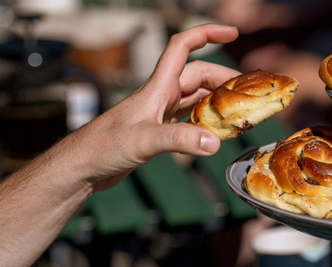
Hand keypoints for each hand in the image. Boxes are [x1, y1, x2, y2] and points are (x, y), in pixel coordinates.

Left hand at [55, 24, 240, 191]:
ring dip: (216, 100)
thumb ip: (178, 140)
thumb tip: (213, 142)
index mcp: (156, 88)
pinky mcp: (156, 133)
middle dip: (223, 79)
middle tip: (248, 93)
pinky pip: (187, 120)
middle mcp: (159, 96)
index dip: (207, 35)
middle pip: (197, 75)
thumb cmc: (102, 148)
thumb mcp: (143, 141)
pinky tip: (215, 132)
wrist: (82, 168)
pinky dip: (204, 122)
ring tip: (239, 111)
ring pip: (194, 98)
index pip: (182, 47)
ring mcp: (157, 114)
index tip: (232, 34)